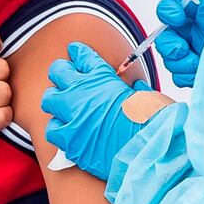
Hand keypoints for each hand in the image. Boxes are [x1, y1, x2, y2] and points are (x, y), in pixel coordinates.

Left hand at [42, 43, 160, 180]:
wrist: (149, 151)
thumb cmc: (153, 122)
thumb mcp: (148, 96)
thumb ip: (136, 90)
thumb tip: (136, 90)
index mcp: (102, 77)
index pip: (82, 56)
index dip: (78, 52)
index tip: (75, 51)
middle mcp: (82, 92)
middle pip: (58, 71)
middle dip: (61, 73)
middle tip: (66, 80)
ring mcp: (73, 116)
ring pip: (50, 100)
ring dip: (57, 101)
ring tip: (64, 107)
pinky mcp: (69, 140)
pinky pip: (53, 128)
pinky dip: (59, 129)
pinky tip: (67, 131)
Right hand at [155, 0, 203, 87]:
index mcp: (194, 13)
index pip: (169, 7)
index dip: (168, 11)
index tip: (178, 18)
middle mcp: (191, 32)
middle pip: (164, 37)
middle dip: (169, 44)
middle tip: (182, 49)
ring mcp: (193, 52)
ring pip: (170, 58)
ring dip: (179, 62)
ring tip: (197, 63)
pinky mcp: (197, 71)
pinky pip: (179, 75)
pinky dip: (185, 75)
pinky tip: (199, 72)